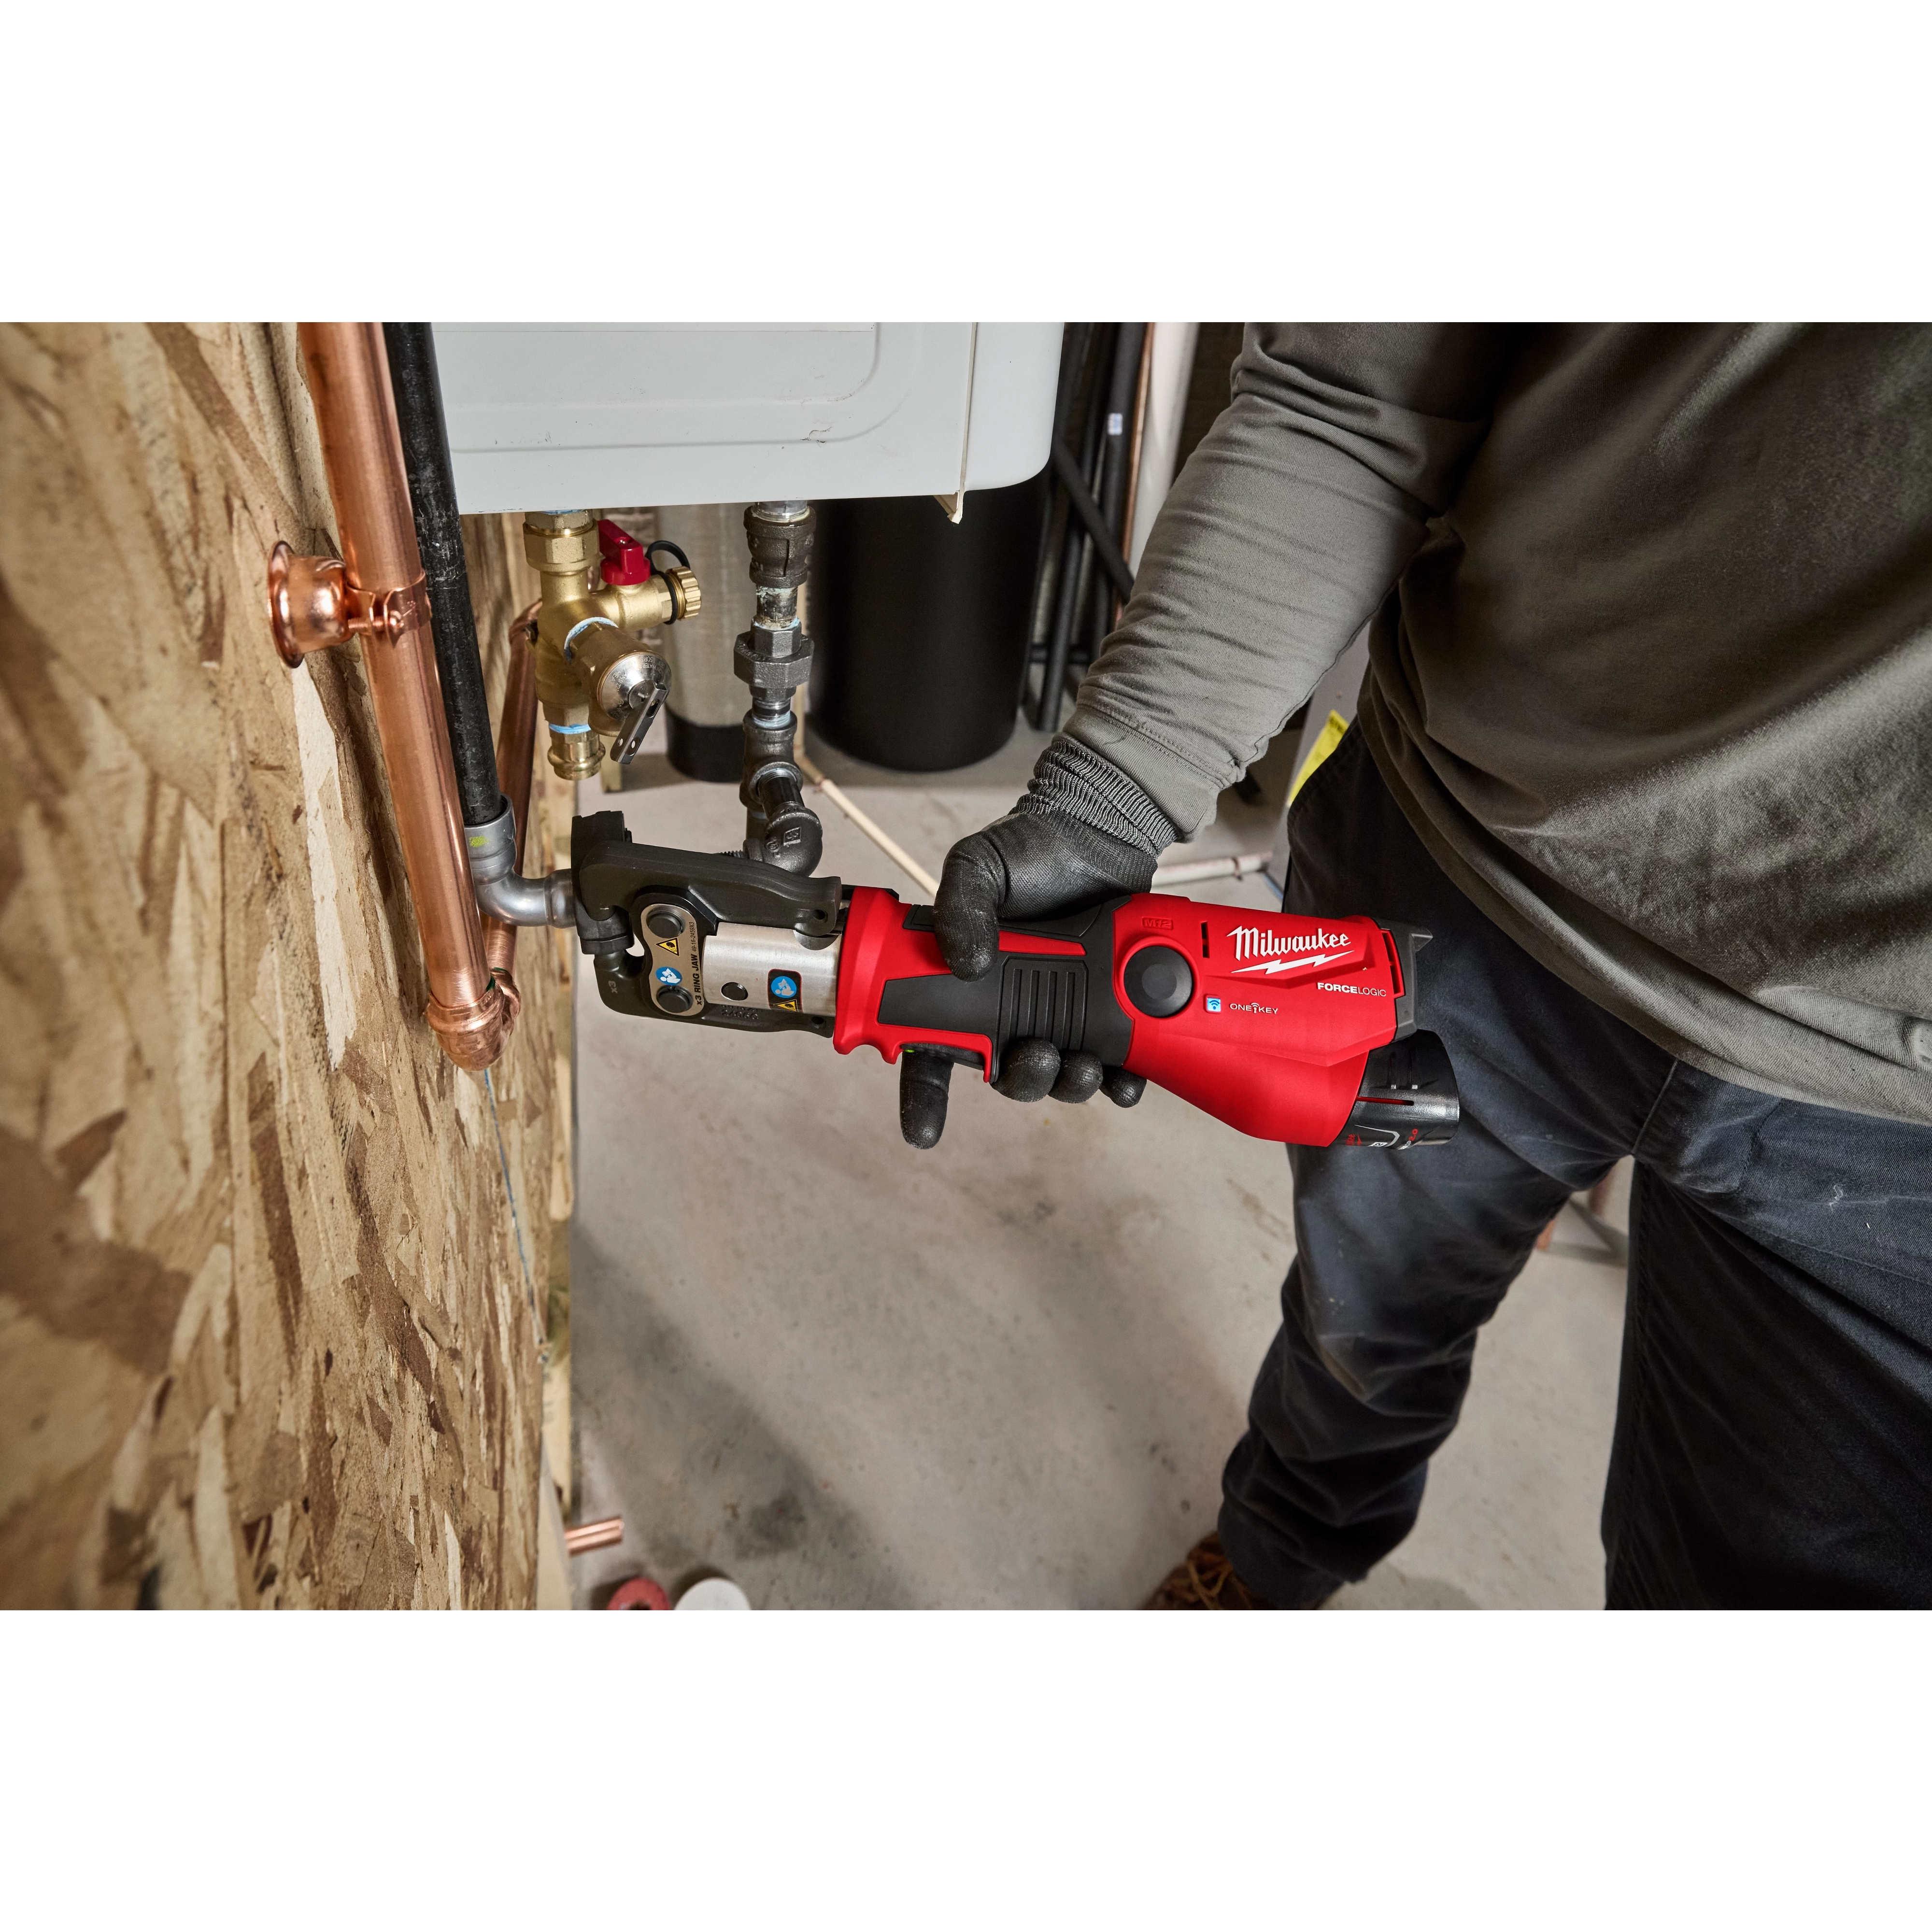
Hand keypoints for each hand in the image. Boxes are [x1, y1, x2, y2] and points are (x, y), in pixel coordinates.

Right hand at [898, 810, 1154, 1146]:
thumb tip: (964, 961)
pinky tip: (1126, 1078)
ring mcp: (1061, 1013)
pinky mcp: (1107, 1011)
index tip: (922, 1132)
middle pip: (1004, 1074)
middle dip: (1020, 1081)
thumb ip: (960, 906)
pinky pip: (1113, 1065)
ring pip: (1059, 1075)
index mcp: (965, 987)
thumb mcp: (978, 865)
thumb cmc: (1031, 848)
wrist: (1102, 832)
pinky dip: (1120, 1081)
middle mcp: (1010, 1009)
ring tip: (1083, 1065)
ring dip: (1068, 1083)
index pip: (929, 1051)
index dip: (923, 1099)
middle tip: (1036, 1057)